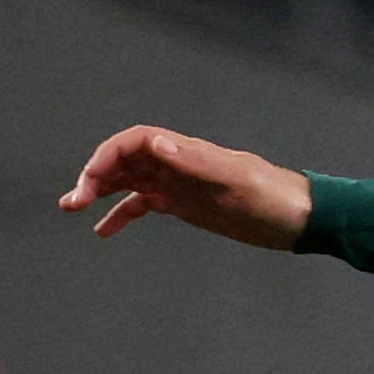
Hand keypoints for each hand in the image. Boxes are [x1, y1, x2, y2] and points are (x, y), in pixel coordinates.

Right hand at [58, 126, 313, 248]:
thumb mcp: (236, 180)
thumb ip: (196, 162)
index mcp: (186, 152)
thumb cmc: (272, 196)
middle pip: (124, 160)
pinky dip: (122, 215)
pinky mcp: (184, 205)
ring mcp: (179, 184)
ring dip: (100, 192)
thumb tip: (157, 142)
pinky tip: (103, 231)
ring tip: (74, 208)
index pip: (134, 142)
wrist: (300, 218)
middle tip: (73, 201)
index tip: (91, 180)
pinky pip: (144, 205)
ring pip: (129, 181)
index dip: (107, 156)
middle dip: (95, 175)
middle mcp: (177, 164)